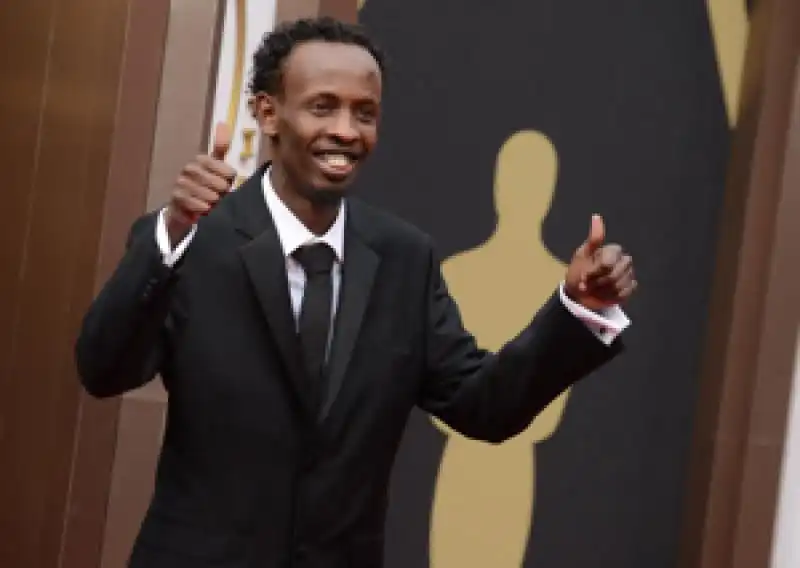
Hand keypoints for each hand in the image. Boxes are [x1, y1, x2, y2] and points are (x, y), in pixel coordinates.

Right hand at [165, 122, 235, 245]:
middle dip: (222, 194)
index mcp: (201, 159)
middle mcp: (190, 168)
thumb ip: (221, 147)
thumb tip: (223, 123)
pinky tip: (202, 208)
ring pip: (211, 196)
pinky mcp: (177, 198)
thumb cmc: (204, 184)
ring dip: (214, 203)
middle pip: (221, 185)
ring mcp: (181, 183)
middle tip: (217, 195)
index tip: (224, 182)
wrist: (183, 206)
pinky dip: (204, 210)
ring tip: (209, 202)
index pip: (229, 173)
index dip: (230, 182)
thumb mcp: (215, 166)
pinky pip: (200, 205)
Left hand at [564, 215, 636, 310]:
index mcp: (612, 250)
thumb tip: (596, 216)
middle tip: (587, 285)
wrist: (579, 294)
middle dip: (597, 283)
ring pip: (619, 285)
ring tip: (594, 290)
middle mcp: (624, 260)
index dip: (594, 272)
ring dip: (602, 291)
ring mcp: (628, 274)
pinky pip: (624, 293)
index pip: (608, 263)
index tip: (584, 276)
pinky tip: (603, 294)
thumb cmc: (579, 272)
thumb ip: (593, 239)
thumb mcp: (581, 255)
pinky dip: (610, 297)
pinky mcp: (629, 288)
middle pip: (614, 275)